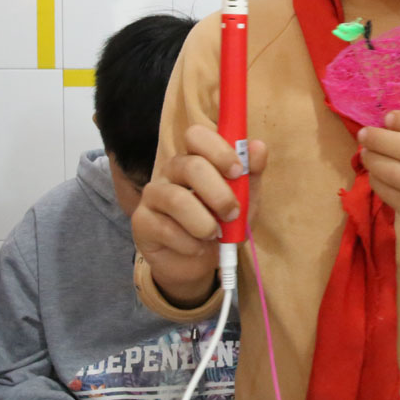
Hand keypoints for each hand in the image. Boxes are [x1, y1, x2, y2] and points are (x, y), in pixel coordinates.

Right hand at [131, 124, 267, 307]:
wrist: (200, 264)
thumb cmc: (222, 224)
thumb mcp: (245, 201)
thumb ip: (251, 174)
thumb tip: (258, 147)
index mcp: (196, 158)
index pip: (196, 135)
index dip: (218, 150)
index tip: (238, 171)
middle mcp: (171, 171)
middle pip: (190, 166)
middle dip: (219, 193)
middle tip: (233, 214)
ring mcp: (153, 194)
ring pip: (177, 199)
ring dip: (204, 222)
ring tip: (215, 235)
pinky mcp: (141, 221)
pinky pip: (166, 229)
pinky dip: (190, 243)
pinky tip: (196, 248)